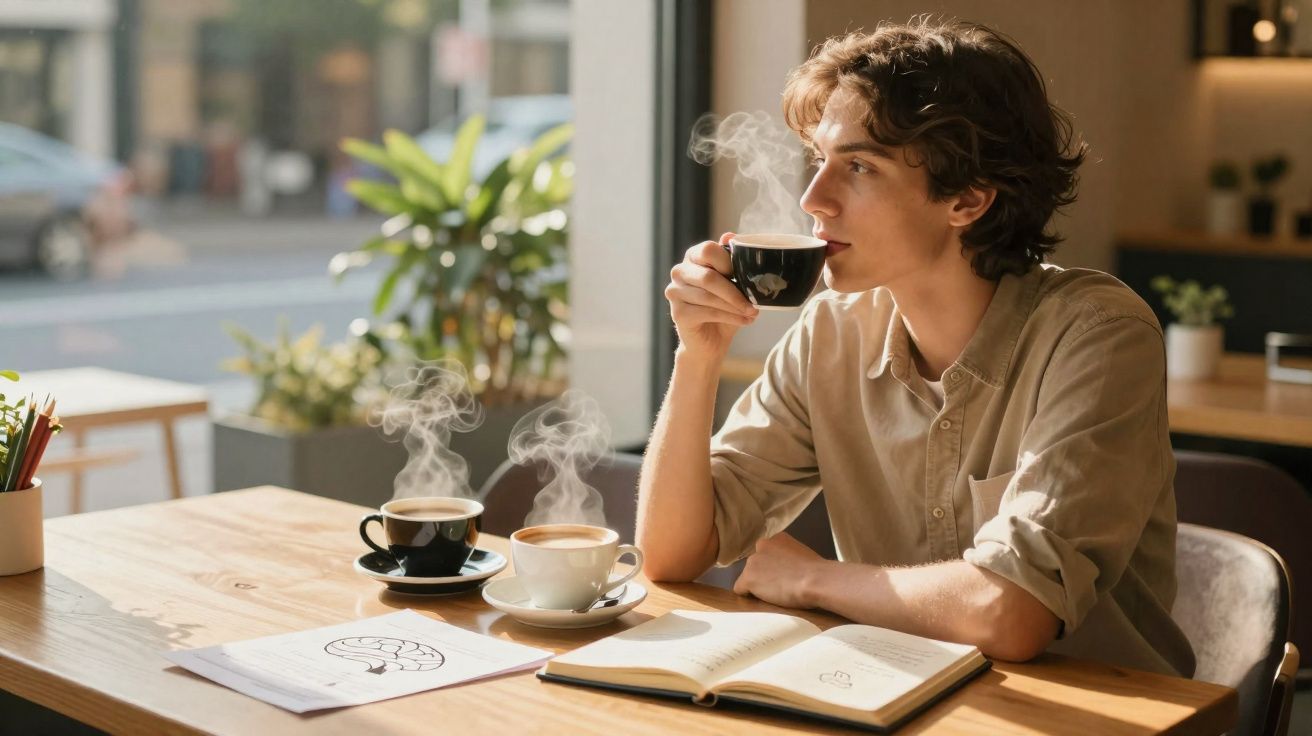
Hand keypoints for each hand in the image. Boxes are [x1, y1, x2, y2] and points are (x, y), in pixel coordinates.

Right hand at [665, 232, 757, 360]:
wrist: (710, 340)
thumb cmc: (724, 307)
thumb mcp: (733, 282)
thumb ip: (733, 260)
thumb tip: (730, 235)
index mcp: (693, 257)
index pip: (708, 250)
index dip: (729, 263)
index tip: (747, 277)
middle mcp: (679, 271)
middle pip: (708, 277)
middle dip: (735, 292)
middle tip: (756, 303)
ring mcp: (675, 292)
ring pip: (710, 297)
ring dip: (735, 307)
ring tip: (753, 313)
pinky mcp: (678, 313)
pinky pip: (708, 312)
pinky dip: (731, 317)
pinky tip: (745, 321)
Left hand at [732, 532, 826, 609]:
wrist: (817, 580)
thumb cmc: (818, 572)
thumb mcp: (802, 555)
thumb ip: (789, 557)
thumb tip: (788, 568)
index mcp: (777, 538)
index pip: (767, 553)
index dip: (774, 567)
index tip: (784, 575)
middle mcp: (762, 545)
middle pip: (756, 564)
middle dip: (764, 574)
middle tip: (781, 585)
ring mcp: (753, 561)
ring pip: (749, 576)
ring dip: (758, 585)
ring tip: (777, 593)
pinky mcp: (748, 578)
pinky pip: (741, 590)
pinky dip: (750, 596)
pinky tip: (765, 599)